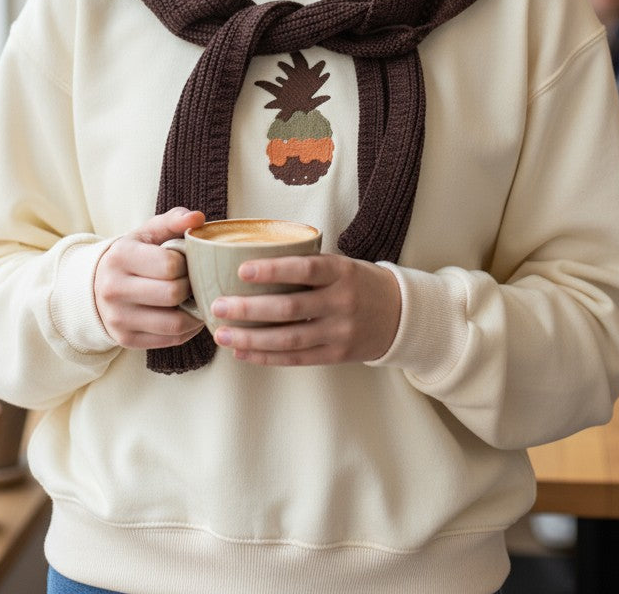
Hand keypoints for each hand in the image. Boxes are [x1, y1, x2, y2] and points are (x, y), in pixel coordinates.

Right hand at [94, 207, 205, 348]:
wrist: (96, 286)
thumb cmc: (133, 256)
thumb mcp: (147, 233)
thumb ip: (173, 221)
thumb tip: (198, 218)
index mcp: (120, 256)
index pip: (170, 264)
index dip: (186, 264)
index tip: (185, 262)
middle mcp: (114, 289)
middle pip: (173, 293)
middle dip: (190, 287)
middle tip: (192, 281)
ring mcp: (118, 318)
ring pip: (175, 322)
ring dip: (195, 312)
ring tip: (196, 299)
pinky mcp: (126, 339)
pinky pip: (171, 339)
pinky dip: (189, 329)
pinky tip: (188, 314)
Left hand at [210, 253, 400, 366]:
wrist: (400, 314)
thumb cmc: (358, 282)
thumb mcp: (341, 264)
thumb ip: (307, 265)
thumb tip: (253, 259)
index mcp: (341, 272)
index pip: (305, 268)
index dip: (273, 270)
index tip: (242, 270)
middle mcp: (341, 302)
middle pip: (290, 308)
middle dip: (249, 309)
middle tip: (218, 306)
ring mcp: (340, 332)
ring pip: (289, 339)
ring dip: (251, 338)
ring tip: (222, 334)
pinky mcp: (337, 355)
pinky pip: (296, 359)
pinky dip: (266, 357)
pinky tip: (243, 352)